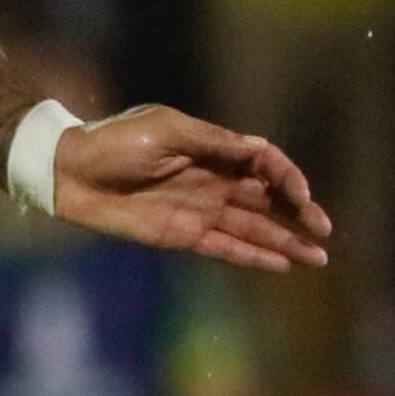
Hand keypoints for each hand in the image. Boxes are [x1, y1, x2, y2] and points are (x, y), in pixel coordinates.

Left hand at [52, 108, 332, 273]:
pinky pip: (224, 248)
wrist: (69, 171)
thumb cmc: (114, 141)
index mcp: (214, 151)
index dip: (288, 179)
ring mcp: (200, 211)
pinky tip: (280, 265)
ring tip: (317, 257)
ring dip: (285, 242)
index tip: (302, 196)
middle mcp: (214, 182)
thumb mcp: (167, 130)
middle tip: (325, 233)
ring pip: (253, 229)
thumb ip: (213, 142)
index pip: (266, 165)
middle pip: (268, 201)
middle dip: (299, 215)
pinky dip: (252, 257)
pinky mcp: (182, 236)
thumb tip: (259, 151)